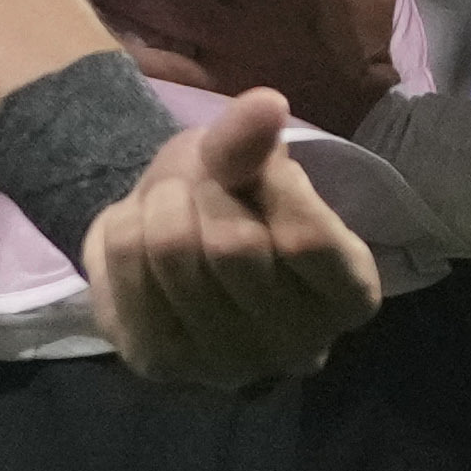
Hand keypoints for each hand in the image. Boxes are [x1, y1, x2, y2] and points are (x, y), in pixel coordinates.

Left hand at [77, 84, 384, 390]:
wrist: (172, 244)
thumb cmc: (237, 203)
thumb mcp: (254, 161)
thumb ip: (258, 142)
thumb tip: (267, 104)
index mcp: (348, 299)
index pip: (306, 239)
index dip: (271, 181)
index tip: (260, 163)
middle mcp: (296, 348)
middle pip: (233, 246)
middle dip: (207, 188)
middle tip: (205, 185)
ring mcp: (226, 366)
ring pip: (173, 250)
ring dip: (161, 202)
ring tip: (172, 206)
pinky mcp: (159, 363)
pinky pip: (124, 262)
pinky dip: (122, 225)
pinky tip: (140, 236)